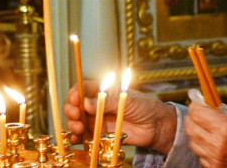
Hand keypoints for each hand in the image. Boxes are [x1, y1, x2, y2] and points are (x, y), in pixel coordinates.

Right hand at [63, 81, 177, 153]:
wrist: (155, 126)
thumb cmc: (144, 106)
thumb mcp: (126, 99)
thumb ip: (107, 101)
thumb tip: (85, 103)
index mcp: (102, 91)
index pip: (82, 88)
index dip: (75, 93)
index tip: (75, 99)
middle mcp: (96, 105)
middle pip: (74, 105)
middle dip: (70, 109)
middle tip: (76, 115)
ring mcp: (96, 120)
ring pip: (76, 121)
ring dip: (72, 124)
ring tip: (78, 127)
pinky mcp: (99, 135)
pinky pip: (83, 136)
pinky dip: (76, 138)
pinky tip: (75, 139)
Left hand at [185, 102, 226, 167]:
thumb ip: (225, 111)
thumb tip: (210, 104)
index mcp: (226, 128)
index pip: (197, 113)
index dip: (196, 105)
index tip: (198, 102)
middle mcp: (218, 145)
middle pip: (191, 127)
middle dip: (193, 117)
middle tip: (200, 113)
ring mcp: (215, 159)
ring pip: (193, 142)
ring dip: (197, 133)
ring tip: (208, 128)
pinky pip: (201, 155)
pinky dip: (204, 147)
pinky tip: (214, 143)